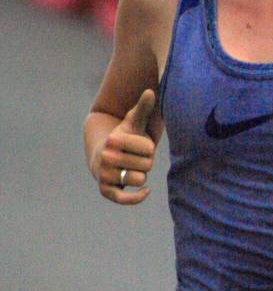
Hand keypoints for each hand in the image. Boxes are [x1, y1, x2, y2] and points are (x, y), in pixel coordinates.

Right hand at [95, 89, 155, 204]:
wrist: (103, 155)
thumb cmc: (124, 137)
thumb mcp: (133, 122)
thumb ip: (143, 108)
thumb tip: (150, 91)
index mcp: (114, 140)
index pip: (150, 149)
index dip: (148, 148)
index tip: (138, 145)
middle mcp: (106, 158)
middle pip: (146, 165)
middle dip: (145, 162)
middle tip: (134, 157)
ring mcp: (104, 175)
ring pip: (139, 179)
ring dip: (141, 175)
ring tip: (131, 167)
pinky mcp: (106, 191)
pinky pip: (124, 199)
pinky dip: (137, 197)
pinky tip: (146, 191)